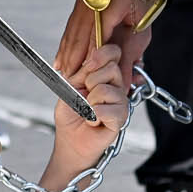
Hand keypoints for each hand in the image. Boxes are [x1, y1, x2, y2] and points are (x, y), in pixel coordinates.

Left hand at [52, 43, 128, 166]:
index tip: (88, 65)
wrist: (70, 140)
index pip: (113, 51)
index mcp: (104, 73)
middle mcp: (116, 85)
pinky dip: (92, 117)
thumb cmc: (70, 113)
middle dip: (90, 82)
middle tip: (85, 96)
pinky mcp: (122, 117)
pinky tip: (93, 122)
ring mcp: (121, 101)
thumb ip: (83, 70)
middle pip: (112, 69)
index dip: (101, 55)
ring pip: (106, 90)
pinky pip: (106, 109)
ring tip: (88, 111)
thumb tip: (94, 55)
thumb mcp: (70, 85)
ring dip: (90, 103)